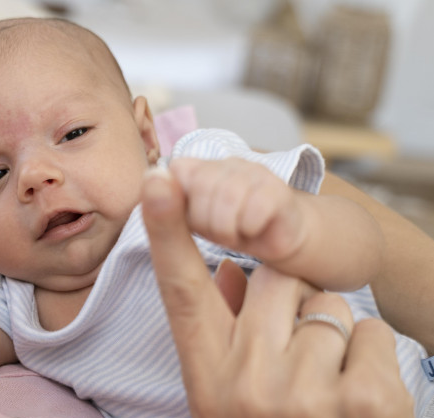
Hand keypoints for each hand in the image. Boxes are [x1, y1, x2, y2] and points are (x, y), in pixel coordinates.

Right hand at [141, 170, 433, 417]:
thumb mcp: (231, 415)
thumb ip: (224, 341)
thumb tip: (227, 269)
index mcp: (206, 386)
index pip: (183, 295)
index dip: (169, 234)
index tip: (159, 181)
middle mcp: (246, 387)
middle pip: (276, 280)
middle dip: (297, 301)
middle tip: (304, 361)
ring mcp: (304, 396)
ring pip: (328, 305)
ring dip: (338, 336)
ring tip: (333, 392)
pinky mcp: (365, 400)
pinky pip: (373, 332)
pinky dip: (374, 359)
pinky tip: (363, 404)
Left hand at [169, 157, 306, 263]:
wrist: (280, 237)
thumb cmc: (231, 229)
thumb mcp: (191, 222)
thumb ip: (166, 206)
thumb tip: (153, 178)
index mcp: (198, 170)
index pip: (177, 171)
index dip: (180, 204)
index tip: (193, 223)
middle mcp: (224, 164)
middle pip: (202, 185)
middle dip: (205, 221)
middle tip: (218, 233)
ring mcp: (253, 172)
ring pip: (228, 196)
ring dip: (228, 228)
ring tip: (235, 234)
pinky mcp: (278, 190)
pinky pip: (256, 207)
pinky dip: (250, 228)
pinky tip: (254, 230)